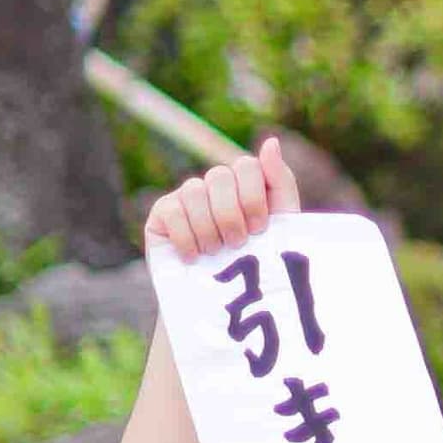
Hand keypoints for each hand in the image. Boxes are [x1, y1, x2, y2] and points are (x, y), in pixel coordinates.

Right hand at [145, 134, 300, 266]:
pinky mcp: (161, 213)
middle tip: (238, 244)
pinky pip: (172, 211)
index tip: (260, 230)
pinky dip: (186, 237)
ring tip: (216, 252)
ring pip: (194, 191)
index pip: (247, 166)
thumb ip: (279, 181)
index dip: (254, 198)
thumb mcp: (281, 224)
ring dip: (209, 229)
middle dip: (231, 216)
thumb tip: (271, 141)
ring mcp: (185, 195)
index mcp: (245, 180)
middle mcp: (214, 182)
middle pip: (219, 177)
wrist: (224, 301)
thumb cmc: (258, 261)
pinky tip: (194, 257)